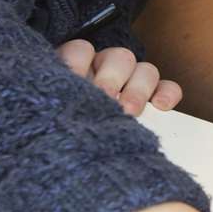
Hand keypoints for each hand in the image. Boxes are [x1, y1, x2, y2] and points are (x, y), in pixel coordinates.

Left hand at [56, 39, 180, 115]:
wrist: (59, 160)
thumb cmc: (52, 127)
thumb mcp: (47, 110)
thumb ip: (51, 102)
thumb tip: (46, 102)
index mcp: (75, 68)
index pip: (80, 51)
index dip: (78, 63)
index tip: (73, 81)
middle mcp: (104, 71)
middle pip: (118, 57)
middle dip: (112, 78)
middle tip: (106, 98)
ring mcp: (129, 83)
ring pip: (144, 69)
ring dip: (138, 88)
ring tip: (129, 111)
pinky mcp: (150, 98)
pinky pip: (166, 88)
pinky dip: (166, 93)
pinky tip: (161, 105)